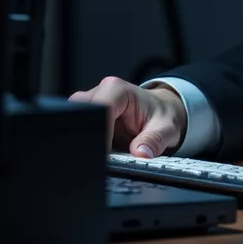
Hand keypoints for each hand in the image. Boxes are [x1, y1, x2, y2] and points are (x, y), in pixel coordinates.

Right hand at [69, 75, 186, 156]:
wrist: (161, 111)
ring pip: (76, 123)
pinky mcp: (88, 116)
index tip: (107, 152)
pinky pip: (79, 130)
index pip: (98, 109)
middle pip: (80, 114)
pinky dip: (89, 142)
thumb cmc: (162, 115)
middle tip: (107, 154)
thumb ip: (154, 140)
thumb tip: (142, 153)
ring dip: (89, 140)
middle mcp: (101, 92)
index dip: (101, 132)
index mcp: (118, 89)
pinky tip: (103, 150)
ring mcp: (92, 104)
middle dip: (90, 137)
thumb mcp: (166, 129)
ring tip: (108, 151)